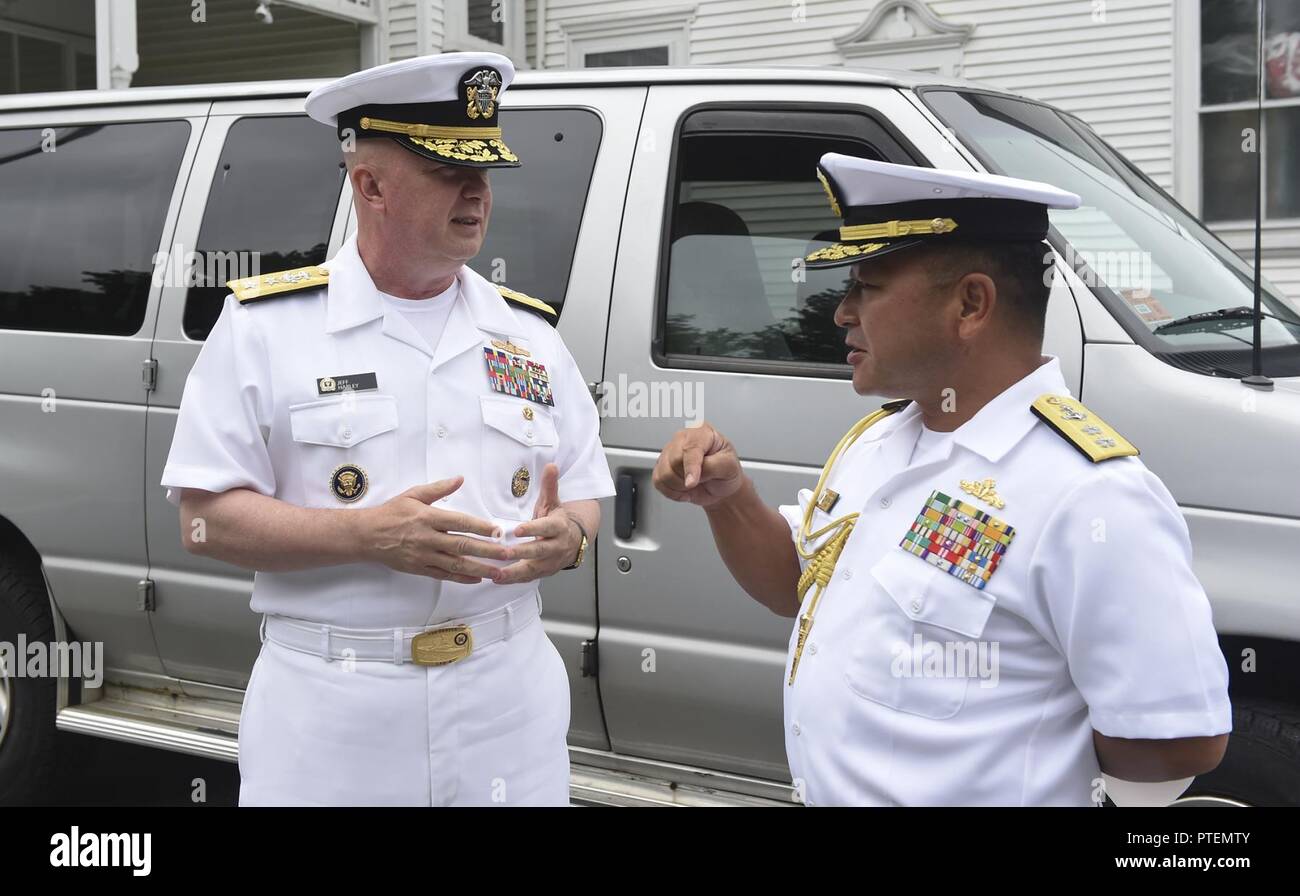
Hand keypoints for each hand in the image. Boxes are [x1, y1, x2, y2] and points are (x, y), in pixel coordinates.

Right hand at [358, 477, 510, 582]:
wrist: (366, 535)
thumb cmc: (391, 513)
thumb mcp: (413, 495)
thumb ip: (439, 488)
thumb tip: (460, 479)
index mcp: (428, 517)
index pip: (459, 522)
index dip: (480, 527)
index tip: (498, 531)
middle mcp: (427, 538)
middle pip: (462, 545)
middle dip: (487, 551)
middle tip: (507, 554)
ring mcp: (424, 556)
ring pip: (456, 564)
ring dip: (479, 569)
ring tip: (498, 572)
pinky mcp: (419, 568)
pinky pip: (444, 575)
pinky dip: (461, 578)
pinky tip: (477, 578)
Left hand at [494, 463, 581, 584]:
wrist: (574, 541)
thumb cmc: (558, 521)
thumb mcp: (553, 502)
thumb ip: (550, 486)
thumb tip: (551, 465)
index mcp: (558, 527)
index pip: (546, 528)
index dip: (533, 529)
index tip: (517, 530)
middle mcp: (556, 546)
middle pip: (539, 551)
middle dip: (520, 553)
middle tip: (503, 553)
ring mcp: (550, 562)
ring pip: (533, 569)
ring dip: (514, 572)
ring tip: (496, 574)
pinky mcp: (544, 572)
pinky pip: (528, 578)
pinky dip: (513, 580)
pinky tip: (497, 579)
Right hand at [652, 422, 744, 507]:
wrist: (721, 486)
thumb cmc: (726, 471)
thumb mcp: (730, 467)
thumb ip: (712, 466)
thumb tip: (692, 475)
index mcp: (702, 432)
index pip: (690, 448)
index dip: (690, 467)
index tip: (692, 482)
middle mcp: (683, 438)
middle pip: (673, 460)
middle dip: (687, 477)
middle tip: (701, 480)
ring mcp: (669, 451)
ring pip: (663, 473)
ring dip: (679, 486)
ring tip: (693, 484)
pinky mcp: (661, 466)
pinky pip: (658, 481)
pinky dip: (671, 491)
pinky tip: (683, 488)